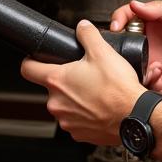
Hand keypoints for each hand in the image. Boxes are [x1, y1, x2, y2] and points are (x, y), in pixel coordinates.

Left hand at [19, 20, 143, 144]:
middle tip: (84, 76)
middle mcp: (57, 103)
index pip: (27, 69)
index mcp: (57, 81)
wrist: (134, 116)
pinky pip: (77, 121)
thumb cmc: (118, 89)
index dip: (30, 61)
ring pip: (65, 105)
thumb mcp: (103, 52)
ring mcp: (67, 121)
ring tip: (96, 93)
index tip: (35, 60)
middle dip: (66, 81)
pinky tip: (100, 108)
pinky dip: (86, 115)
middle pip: (52, 88)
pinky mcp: (79, 134)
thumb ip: (88, 35)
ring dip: (76, 99)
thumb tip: (82, 27)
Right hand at [109, 0, 161, 97]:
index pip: (128, 16)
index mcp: (157, 22)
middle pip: (124, 42)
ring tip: (155, 67)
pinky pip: (145, 84)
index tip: (116, 26)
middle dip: (120, 48)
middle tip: (126, 51)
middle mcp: (153, 42)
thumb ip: (160, 9)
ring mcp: (155, 62)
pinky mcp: (161, 81)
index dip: (118, 19)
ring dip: (135, 67)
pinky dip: (148, 83)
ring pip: (130, 65)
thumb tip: (136, 4)